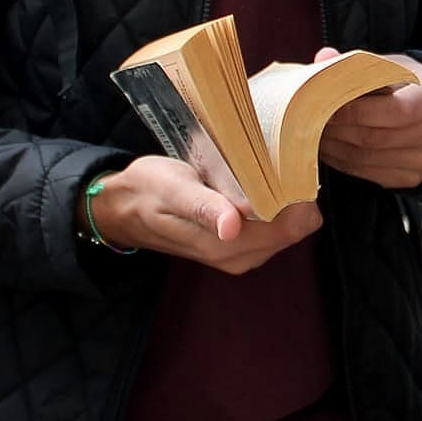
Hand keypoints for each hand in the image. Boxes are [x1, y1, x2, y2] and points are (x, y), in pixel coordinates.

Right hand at [86, 156, 321, 274]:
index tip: (285, 166)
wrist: (124, 208)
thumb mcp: (173, 190)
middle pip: (296, 226)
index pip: (292, 226)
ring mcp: (243, 255)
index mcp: (227, 246)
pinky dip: (272, 205)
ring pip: (289, 227)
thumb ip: (203, 208)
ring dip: (282, 199)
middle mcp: (240, 257)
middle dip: (291, 195)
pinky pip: (275, 227)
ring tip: (258, 172)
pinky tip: (253, 186)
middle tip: (270, 163)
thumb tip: (230, 227)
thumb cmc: (149, 190)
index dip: (297, 196)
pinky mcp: (242, 248)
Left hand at [314, 49, 421, 188]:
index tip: (326, 107)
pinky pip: (373, 176)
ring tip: (316, 136)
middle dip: (339, 132)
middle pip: (380, 139)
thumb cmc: (399, 82)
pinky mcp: (415, 177)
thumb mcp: (383, 65)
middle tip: (310, 124)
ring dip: (337, 150)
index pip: (398, 110)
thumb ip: (354, 65)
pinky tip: (333, 149)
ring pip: (371, 160)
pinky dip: (346, 164)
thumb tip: (325, 57)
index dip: (357, 112)